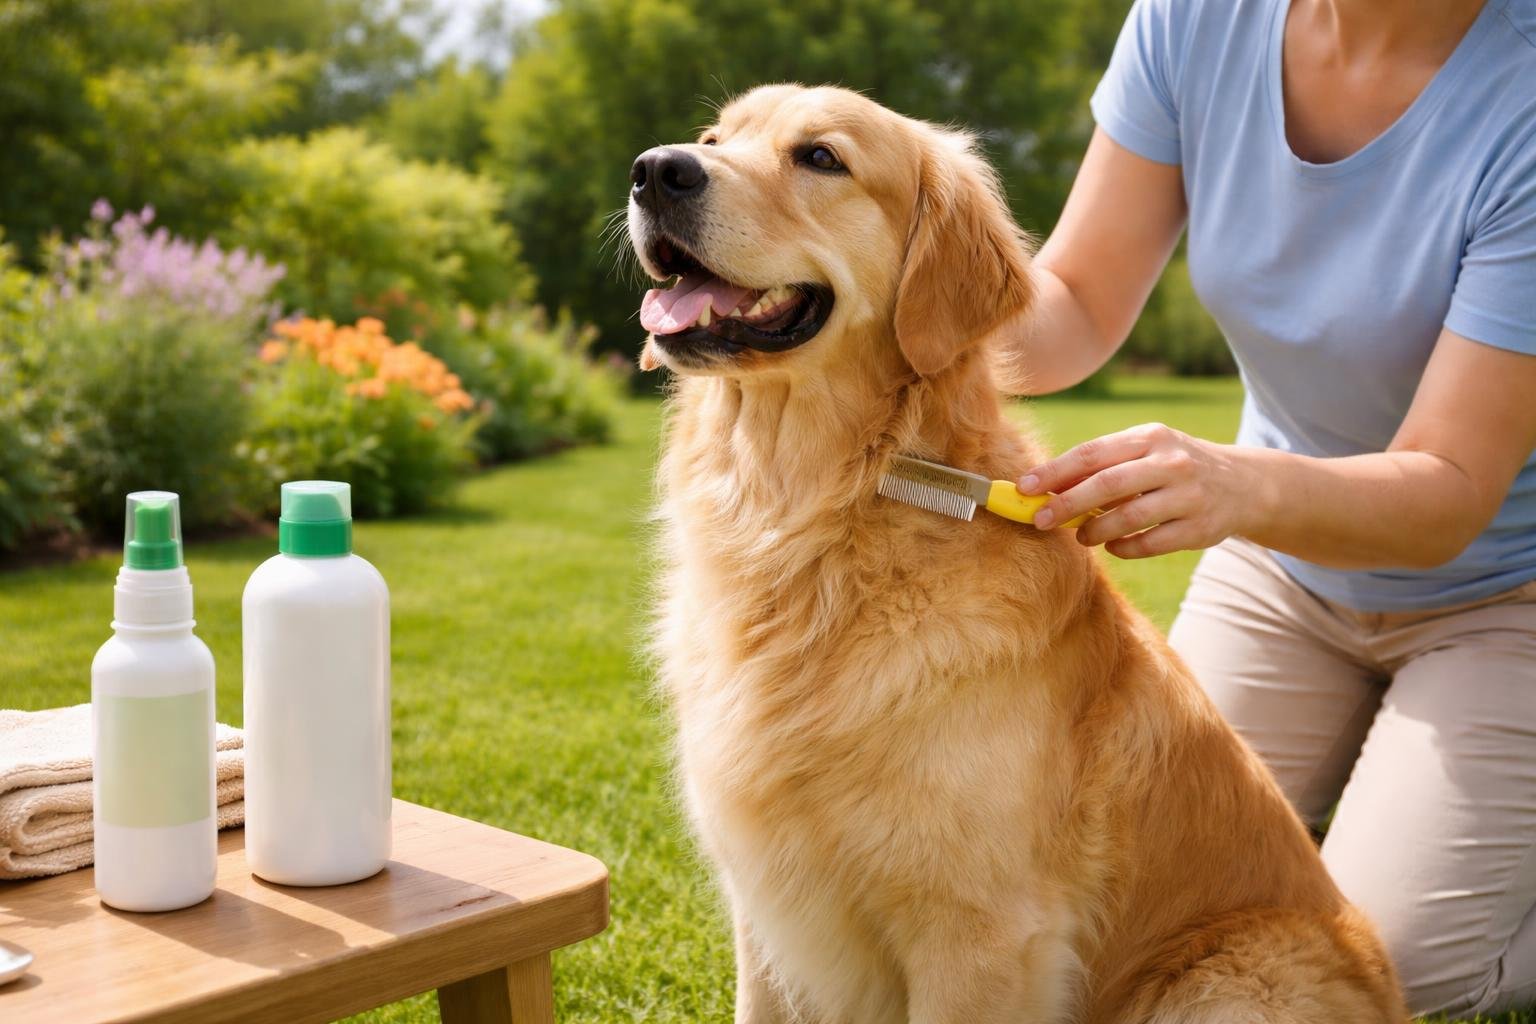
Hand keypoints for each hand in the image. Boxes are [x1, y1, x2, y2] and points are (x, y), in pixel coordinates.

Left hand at [1017, 423, 1255, 557]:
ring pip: (1128, 517)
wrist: (1243, 484)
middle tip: (1040, 520)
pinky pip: (1150, 543)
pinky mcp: (1199, 528)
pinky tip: (1112, 547)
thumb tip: (1045, 488)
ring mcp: (1187, 496)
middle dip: (1067, 504)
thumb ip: (1103, 465)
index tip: (1024, 487)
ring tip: (1080, 536)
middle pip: (1107, 485)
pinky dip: (1124, 548)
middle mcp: (1171, 463)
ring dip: (1095, 530)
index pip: (1092, 453)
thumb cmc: (1174, 466)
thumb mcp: (1146, 451)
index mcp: (1149, 437)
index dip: (1055, 471)